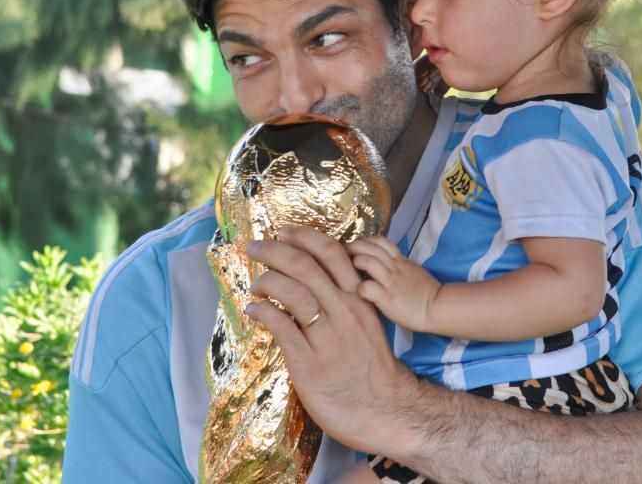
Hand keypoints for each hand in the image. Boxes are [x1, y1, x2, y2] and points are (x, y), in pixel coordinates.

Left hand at [244, 226, 423, 453]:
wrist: (386, 410)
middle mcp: (344, 311)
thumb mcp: (365, 324)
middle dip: (274, 251)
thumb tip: (311, 283)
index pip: (331, 253)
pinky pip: (281, 326)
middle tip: (255, 246)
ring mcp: (327, 336)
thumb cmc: (372, 367)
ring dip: (266, 280)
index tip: (283, 231)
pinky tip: (254, 310)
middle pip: (305, 266)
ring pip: (293, 291)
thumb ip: (342, 302)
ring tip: (255, 284)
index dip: (303, 236)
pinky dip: (263, 312)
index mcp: (359, 298)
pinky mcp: (309, 362)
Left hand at [346, 236, 441, 332]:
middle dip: (353, 247)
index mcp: (400, 260)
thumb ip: (396, 264)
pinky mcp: (388, 299)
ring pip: (368, 262)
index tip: (355, 248)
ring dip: (355, 263)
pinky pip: (368, 288)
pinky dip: (359, 288)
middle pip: (370, 247)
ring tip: (347, 270)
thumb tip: (379, 261)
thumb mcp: (412, 270)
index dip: (364, 240)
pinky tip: (358, 292)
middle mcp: (394, 267)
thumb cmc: (424, 292)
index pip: (380, 241)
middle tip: (342, 254)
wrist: (437, 307)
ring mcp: (391, 282)